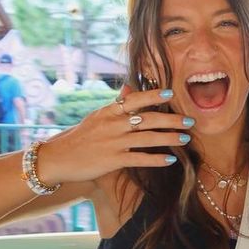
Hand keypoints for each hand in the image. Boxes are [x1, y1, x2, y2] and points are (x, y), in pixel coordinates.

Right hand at [35, 87, 193, 186]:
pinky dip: (156, 159)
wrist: (58, 158)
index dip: (153, 96)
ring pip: (147, 138)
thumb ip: (116, 104)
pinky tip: (171, 160)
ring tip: (185, 139)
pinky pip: (139, 159)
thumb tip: (130, 88)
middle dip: (171, 120)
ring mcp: (113, 142)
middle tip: (190, 121)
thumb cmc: (80, 137)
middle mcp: (113, 124)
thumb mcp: (97, 117)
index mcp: (109, 111)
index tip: (171, 93)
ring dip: (169, 139)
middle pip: (147, 119)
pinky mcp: (113, 160)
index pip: (134, 100)